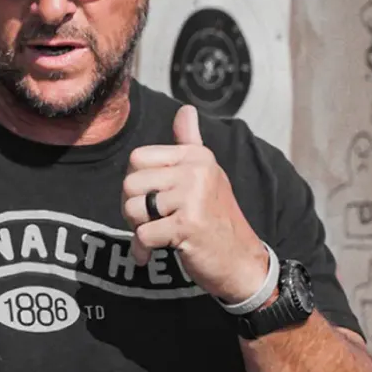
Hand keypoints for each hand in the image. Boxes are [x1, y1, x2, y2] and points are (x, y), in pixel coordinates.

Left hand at [120, 105, 269, 304]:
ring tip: (157, 235)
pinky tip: (152, 255)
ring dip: (137, 229)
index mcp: (196, 156)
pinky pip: (142, 234)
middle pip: (130, 184)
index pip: (137, 158)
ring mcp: (193, 197)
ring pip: (133, 209)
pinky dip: (142, 250)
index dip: (136, 183)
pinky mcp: (188, 225)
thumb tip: (186, 109)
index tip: (152, 199)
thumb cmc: (215, 219)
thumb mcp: (206, 175)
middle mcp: (196, 171)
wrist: (241, 262)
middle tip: (153, 222)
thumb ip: (190, 142)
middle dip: (133, 208)